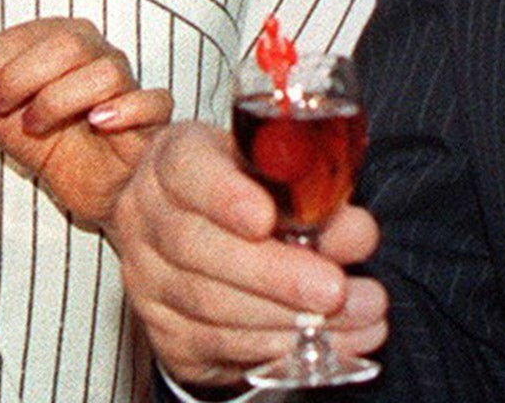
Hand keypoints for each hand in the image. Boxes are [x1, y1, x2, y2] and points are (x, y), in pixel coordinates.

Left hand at [0, 18, 171, 227]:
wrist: (99, 190)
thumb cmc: (60, 146)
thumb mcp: (5, 119)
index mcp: (63, 44)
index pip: (21, 36)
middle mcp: (98, 56)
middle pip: (67, 43)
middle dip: (21, 76)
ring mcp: (128, 86)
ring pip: (104, 72)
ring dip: (61, 99)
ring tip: (37, 126)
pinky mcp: (153, 119)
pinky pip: (152, 101)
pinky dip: (124, 109)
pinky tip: (98, 123)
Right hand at [107, 121, 386, 387]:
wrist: (194, 231)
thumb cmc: (245, 188)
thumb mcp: (278, 172)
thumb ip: (316, 193)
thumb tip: (355, 232)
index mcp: (174, 159)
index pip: (187, 169)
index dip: (226, 195)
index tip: (267, 217)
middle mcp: (149, 217)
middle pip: (197, 247)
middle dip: (274, 273)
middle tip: (333, 287)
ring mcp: (149, 278)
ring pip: (209, 304)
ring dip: (287, 316)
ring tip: (351, 313)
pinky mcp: (166, 331)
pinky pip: (215, 344)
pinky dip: (274, 345)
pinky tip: (322, 341)